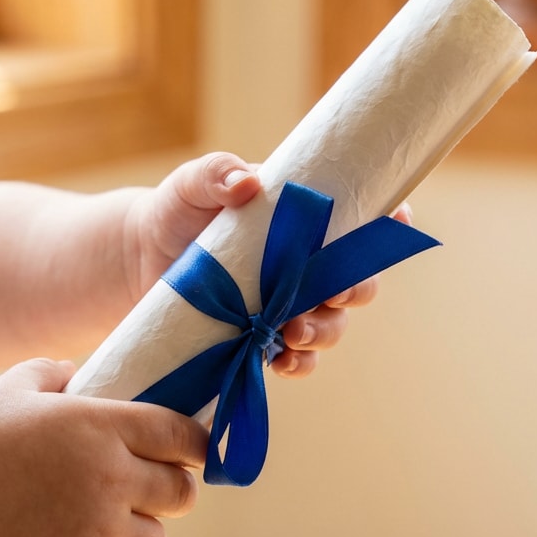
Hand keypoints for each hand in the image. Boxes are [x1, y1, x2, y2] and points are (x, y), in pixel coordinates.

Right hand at [0, 359, 207, 536]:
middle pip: (182, 493)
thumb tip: (75, 370)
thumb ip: (51, 371)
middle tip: (153, 491)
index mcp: (104, 426)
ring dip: (143, 534)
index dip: (197, 445)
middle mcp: (113, 478)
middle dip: (173, 491)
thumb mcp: (11, 388)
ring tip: (118, 527)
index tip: (194, 451)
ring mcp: (98, 531)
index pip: (182, 435)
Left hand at [125, 153, 402, 377]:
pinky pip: (298, 359)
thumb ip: (218, 173)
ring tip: (293, 331)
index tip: (398, 221)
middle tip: (336, 293)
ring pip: (332, 324)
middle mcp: (307, 265)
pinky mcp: (263, 339)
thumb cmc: (176, 210)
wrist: (138, 259)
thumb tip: (248, 185)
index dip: (389, 222)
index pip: (362, 219)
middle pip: (358, 280)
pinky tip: (280, 361)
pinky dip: (298, 363)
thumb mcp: (193, 183)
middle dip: (358, 289)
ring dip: (323, 331)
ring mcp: (288, 305)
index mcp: (304, 220)